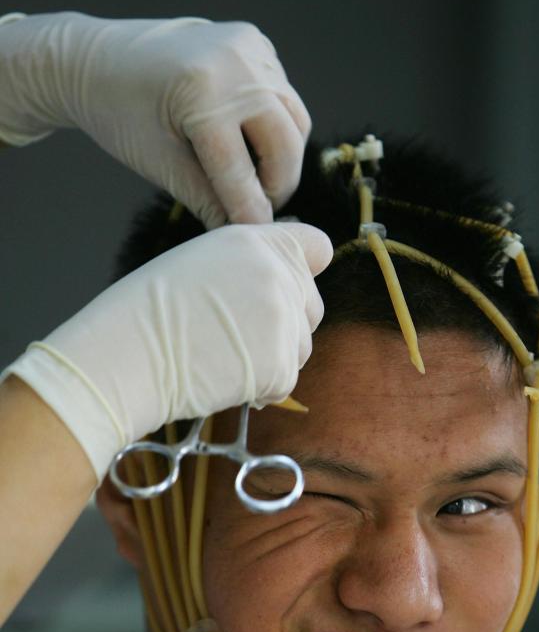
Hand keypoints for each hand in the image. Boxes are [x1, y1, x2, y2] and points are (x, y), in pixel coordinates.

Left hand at [0, 13, 310, 226]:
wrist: (96, 59)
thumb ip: (203, 198)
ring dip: (282, 157)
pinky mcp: (255, 43)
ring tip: (257, 181)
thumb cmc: (117, 111)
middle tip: (262, 210)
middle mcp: (236, 62)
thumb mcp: (157, 161)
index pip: (240, 168)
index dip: (251, 210)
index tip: (259, 239)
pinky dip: (274, 125)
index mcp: (203, 91)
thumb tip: (241, 232)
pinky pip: (284, 96)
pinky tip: (248, 141)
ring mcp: (249, 47)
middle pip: (285, 142)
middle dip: (277, 184)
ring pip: (294, 120)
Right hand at [3, 223, 331, 479]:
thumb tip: (280, 285)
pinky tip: (223, 380)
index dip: (303, 271)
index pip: (318, 247)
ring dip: (272, 359)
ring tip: (223, 358)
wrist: (126, 355)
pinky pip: (285, 383)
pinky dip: (261, 390)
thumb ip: (249, 267)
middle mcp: (277, 274)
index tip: (280, 291)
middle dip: (285, 326)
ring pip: (301, 348)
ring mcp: (283, 320)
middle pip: (311, 306)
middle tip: (237, 338)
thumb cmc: (145, 313)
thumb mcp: (201, 262)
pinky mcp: (280, 364)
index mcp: (256, 241)